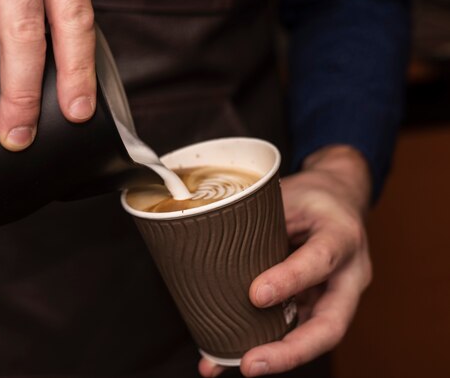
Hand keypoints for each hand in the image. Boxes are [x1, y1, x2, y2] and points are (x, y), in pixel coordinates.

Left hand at [200, 145, 373, 376]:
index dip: (291, 279)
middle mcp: (348, 276)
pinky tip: (226, 359)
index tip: (256, 295)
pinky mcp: (316, 307)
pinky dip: (265, 348)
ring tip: (232, 365)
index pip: (321, 261)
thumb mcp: (289, 194)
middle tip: (250, 364)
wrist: (337, 199)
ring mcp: (334, 298)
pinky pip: (295, 332)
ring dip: (275, 357)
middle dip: (290, 351)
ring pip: (313, 338)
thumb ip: (261, 221)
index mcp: (342, 237)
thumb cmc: (310, 197)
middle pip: (330, 325)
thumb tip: (206, 241)